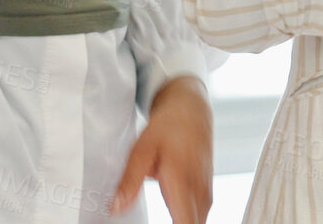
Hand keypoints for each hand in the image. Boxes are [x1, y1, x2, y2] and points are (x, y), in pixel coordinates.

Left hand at [109, 76, 212, 220]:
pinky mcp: (206, 190)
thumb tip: (115, 207)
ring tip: (164, 219)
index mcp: (181, 181)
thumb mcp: (142, 150)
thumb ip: (129, 181)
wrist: (191, 110)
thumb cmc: (168, 126)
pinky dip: (186, 220)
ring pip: (197, 222)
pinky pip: (199, 215)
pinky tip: (173, 218)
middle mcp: (198, 189)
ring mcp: (205, 191)